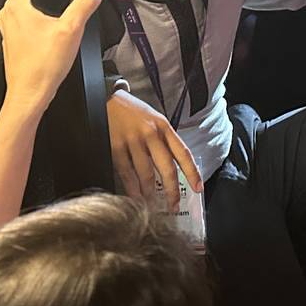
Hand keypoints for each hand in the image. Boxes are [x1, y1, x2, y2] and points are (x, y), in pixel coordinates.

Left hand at [0, 0, 102, 115]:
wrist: (30, 95)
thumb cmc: (42, 67)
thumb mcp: (72, 30)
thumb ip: (84, 5)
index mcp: (17, 4)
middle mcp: (8, 14)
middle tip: (65, 8)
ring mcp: (8, 28)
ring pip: (31, 9)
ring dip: (46, 13)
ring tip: (60, 27)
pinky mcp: (13, 41)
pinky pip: (28, 25)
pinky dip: (41, 28)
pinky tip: (52, 41)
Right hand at [107, 89, 202, 209]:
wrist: (107, 98)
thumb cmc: (133, 112)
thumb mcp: (154, 120)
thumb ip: (164, 141)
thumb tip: (174, 168)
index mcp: (164, 127)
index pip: (183, 153)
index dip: (192, 173)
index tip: (198, 188)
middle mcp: (151, 134)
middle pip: (167, 168)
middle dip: (172, 191)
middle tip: (174, 206)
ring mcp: (134, 141)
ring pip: (146, 174)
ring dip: (150, 193)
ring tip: (153, 205)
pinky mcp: (116, 147)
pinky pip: (127, 173)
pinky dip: (132, 188)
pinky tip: (136, 198)